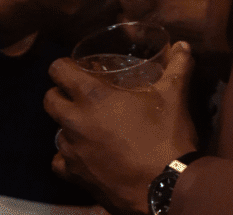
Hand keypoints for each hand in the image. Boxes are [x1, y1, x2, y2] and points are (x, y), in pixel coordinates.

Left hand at [46, 40, 197, 212]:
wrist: (166, 187)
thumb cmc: (165, 135)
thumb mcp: (174, 95)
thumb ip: (178, 66)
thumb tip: (183, 44)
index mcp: (93, 96)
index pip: (58, 70)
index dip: (63, 65)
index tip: (76, 67)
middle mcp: (75, 122)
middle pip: (49, 100)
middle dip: (61, 92)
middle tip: (81, 93)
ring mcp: (73, 152)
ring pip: (55, 132)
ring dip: (67, 124)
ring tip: (87, 124)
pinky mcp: (77, 178)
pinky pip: (60, 163)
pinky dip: (68, 157)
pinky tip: (84, 154)